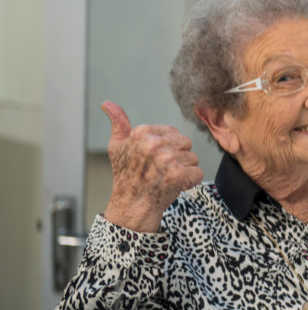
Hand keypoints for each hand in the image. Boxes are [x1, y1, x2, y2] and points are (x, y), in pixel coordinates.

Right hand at [102, 101, 203, 231]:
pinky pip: (197, 173)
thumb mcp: (117, 146)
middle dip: (178, 156)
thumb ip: (118, 123)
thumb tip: (107, 104)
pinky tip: (175, 186)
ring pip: (193, 158)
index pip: (173, 132)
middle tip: (161, 169)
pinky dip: (190, 182)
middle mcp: (155, 144)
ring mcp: (167, 160)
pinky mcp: (178, 175)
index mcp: (142, 133)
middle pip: (186, 143)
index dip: (168, 147)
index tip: (154, 159)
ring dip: (184, 170)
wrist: (131, 205)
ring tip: (166, 178)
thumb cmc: (125, 176)